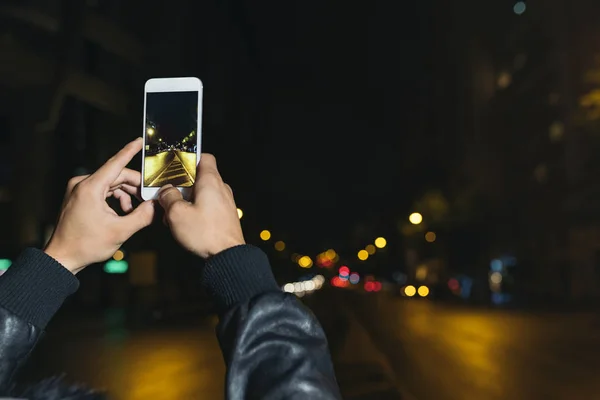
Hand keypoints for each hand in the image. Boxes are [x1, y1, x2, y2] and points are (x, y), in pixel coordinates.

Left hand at [44, 138, 154, 273]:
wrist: (62, 257)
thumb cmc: (87, 245)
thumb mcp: (120, 232)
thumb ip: (142, 216)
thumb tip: (156, 206)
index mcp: (90, 188)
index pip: (115, 163)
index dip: (130, 151)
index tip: (140, 141)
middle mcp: (82, 184)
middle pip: (116, 176)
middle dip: (135, 186)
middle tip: (150, 197)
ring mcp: (78, 189)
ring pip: (111, 184)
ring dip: (126, 194)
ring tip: (136, 210)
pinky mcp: (78, 197)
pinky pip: (103, 190)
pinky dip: (115, 198)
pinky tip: (123, 212)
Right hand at [158, 154, 244, 257]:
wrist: (228, 255)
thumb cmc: (205, 233)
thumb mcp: (177, 213)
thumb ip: (168, 197)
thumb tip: (166, 191)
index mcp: (211, 181)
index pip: (204, 157)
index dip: (188, 159)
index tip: (175, 167)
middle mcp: (221, 188)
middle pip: (199, 177)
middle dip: (181, 185)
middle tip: (168, 196)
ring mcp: (225, 202)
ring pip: (202, 193)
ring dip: (187, 200)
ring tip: (174, 214)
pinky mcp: (225, 215)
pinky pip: (208, 206)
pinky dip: (196, 210)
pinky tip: (186, 223)